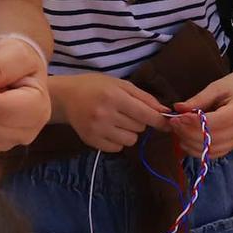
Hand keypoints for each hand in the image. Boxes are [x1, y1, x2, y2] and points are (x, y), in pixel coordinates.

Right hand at [52, 72, 168, 152]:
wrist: (66, 97)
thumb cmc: (95, 86)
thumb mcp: (120, 84)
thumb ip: (144, 97)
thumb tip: (165, 112)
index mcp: (114, 96)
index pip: (145, 115)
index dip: (160, 121)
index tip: (167, 124)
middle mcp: (105, 114)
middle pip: (139, 128)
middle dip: (139, 120)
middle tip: (126, 111)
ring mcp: (97, 130)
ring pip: (130, 141)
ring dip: (129, 132)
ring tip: (117, 121)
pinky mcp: (91, 141)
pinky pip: (117, 148)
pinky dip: (117, 141)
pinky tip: (108, 129)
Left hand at [170, 72, 232, 157]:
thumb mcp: (217, 87)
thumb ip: (198, 99)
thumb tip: (178, 108)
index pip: (215, 123)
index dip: (194, 123)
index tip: (177, 118)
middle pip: (212, 139)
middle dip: (188, 133)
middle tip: (173, 123)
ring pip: (212, 150)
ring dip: (191, 143)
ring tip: (178, 130)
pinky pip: (214, 154)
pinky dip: (198, 150)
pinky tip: (186, 140)